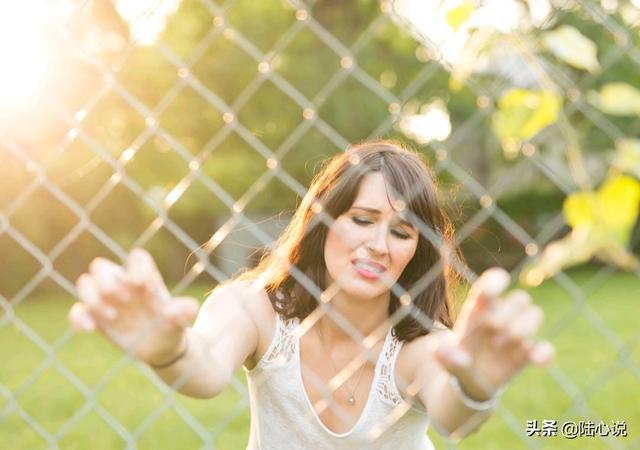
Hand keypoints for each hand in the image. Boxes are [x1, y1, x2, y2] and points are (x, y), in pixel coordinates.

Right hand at [68, 248, 199, 365]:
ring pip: (85, 283)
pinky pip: (77, 311)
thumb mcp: (180, 321)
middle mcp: (123, 285)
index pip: (137, 258)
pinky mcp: (95, 318)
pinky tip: (91, 329)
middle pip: (101, 266)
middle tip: (125, 301)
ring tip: (113, 316)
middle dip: (107, 282)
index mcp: (145, 278)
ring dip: (93, 298)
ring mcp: (107, 300)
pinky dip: (78, 317)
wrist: (161, 348)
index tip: (141, 287)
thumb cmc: (172, 327)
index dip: (136, 268)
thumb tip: (190, 308)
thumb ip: (183, 312)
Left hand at [433, 268, 554, 399]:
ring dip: (521, 330)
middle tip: (491, 334)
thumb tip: (446, 352)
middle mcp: (501, 316)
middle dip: (507, 315)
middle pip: (520, 298)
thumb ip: (443, 354)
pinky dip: (544, 352)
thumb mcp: (444, 357)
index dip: (497, 282)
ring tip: (500, 346)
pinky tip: (534, 359)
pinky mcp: (527, 354)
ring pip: (535, 314)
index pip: (491, 287)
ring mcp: (516, 334)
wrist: (468, 380)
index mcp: (479, 309)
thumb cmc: (456, 359)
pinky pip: (545, 348)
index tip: (501, 282)